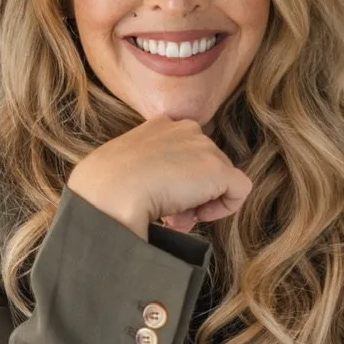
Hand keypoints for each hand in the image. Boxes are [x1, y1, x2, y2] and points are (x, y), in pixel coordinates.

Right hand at [67, 117, 251, 240]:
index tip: (160, 200)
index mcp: (161, 125)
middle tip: (167, 215)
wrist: (109, 191)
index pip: (183, 153)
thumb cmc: (105, 187)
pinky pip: (238, 191)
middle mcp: (185, 128)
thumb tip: (167, 195)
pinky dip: (222, 209)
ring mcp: (203, 147)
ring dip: (199, 204)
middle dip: (189, 195)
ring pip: (217, 181)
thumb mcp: (125, 167)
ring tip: (174, 218)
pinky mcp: (218, 170)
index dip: (176, 182)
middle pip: (202, 168)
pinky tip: (196, 217)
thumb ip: (149, 170)